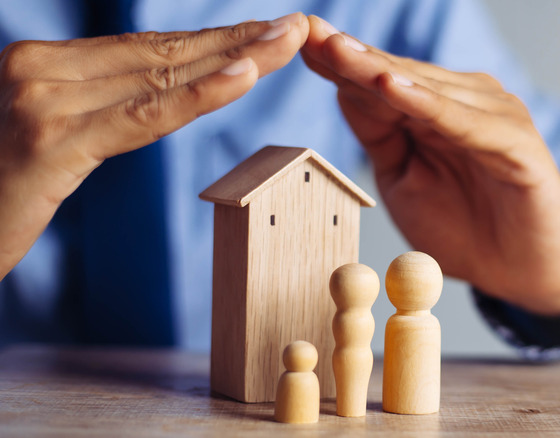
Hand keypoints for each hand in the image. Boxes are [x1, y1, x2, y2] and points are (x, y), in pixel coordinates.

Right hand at [0, 13, 309, 279]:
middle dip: (237, 40)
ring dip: (236, 58)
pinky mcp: (52, 142)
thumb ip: (94, 112)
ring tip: (288, 41)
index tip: (264, 32)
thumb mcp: (49, 141)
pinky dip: (199, 96)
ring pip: (162, 76)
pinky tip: (244, 75)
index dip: (212, 40)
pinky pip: (143, 116)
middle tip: (295, 26)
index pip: (148, 49)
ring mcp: (43, 100)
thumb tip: (149, 96)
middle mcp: (40, 68)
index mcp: (45, 64)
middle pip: (164, 53)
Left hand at [303, 16, 559, 315]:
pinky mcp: (516, 142)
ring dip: (378, 69)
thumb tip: (343, 88)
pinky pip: (464, 122)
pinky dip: (428, 105)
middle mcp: (464, 101)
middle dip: (349, 54)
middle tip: (305, 30)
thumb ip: (379, 134)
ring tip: (336, 50)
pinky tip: (392, 88)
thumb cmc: (465, 227)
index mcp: (433, 109)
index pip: (378, 79)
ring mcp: (493, 116)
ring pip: (426, 90)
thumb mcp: (403, 178)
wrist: (523, 272)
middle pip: (396, 74)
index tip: (294, 41)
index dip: (337, 62)